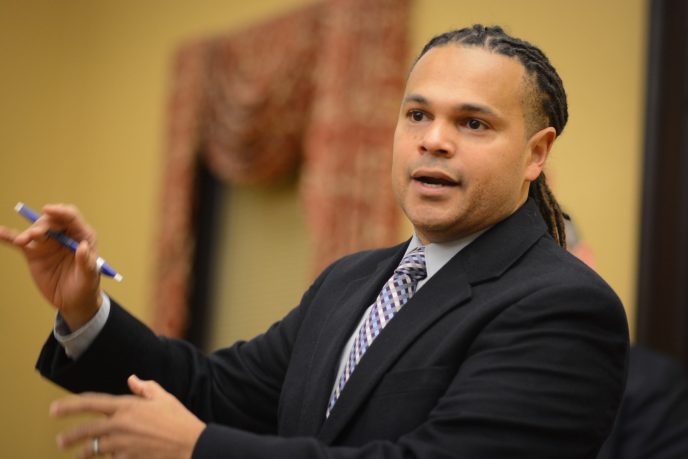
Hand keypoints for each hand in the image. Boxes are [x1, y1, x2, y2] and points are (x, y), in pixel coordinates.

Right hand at [0, 204, 100, 329]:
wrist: (73, 302)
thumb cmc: (86, 286)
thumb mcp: (90, 276)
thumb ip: (86, 262)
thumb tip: (82, 247)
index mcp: (83, 236)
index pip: (71, 218)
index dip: (60, 211)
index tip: (47, 209)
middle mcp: (65, 236)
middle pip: (51, 221)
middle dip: (42, 225)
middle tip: (35, 235)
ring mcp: (48, 243)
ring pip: (36, 230)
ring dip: (28, 233)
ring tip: (22, 241)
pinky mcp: (34, 253)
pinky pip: (20, 242)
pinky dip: (9, 236)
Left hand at [51, 375, 205, 458]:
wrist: (189, 444)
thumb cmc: (178, 419)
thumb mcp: (163, 397)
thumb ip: (145, 387)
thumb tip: (132, 379)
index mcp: (127, 406)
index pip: (91, 403)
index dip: (69, 406)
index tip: (54, 409)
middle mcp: (120, 425)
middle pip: (85, 431)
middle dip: (70, 436)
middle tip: (61, 441)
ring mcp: (122, 445)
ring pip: (94, 449)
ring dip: (85, 452)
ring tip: (79, 455)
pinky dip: (108, 458)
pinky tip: (107, 458)